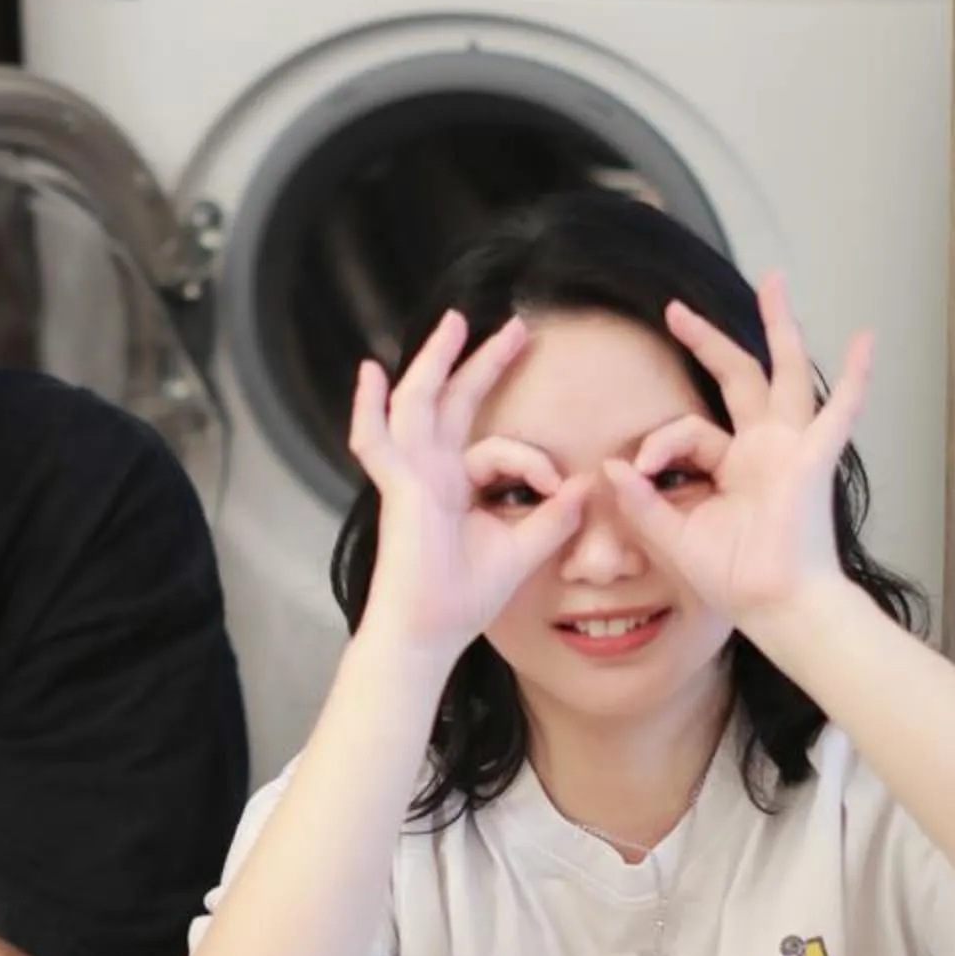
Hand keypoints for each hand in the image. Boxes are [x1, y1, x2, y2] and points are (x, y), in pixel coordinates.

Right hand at [349, 311, 589, 662]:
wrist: (429, 634)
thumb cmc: (464, 600)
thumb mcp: (522, 552)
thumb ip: (553, 519)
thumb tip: (586, 484)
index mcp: (454, 485)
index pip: (494, 447)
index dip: (531, 460)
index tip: (556, 485)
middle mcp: (428, 472)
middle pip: (452, 402)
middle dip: (480, 361)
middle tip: (516, 326)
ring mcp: (408, 477)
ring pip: (418, 404)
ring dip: (435, 361)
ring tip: (455, 322)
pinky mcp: (397, 490)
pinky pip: (375, 442)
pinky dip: (368, 408)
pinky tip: (369, 371)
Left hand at [604, 273, 870, 628]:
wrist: (776, 607)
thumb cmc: (734, 579)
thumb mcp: (674, 537)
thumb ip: (642, 502)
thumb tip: (609, 465)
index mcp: (733, 465)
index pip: (690, 429)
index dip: (659, 441)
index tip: (637, 468)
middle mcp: (765, 448)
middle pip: (740, 377)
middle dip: (710, 340)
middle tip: (677, 309)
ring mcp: (792, 448)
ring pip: (786, 374)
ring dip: (780, 329)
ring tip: (775, 283)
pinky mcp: (813, 459)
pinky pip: (840, 412)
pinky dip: (856, 378)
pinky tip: (866, 340)